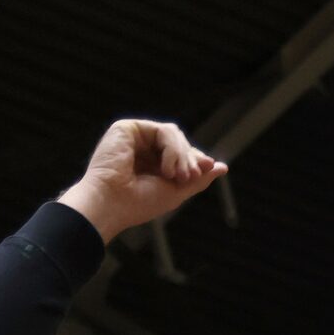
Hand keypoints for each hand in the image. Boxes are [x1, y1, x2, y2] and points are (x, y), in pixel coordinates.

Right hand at [56, 120, 225, 242]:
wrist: (111, 205)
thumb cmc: (137, 204)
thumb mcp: (176, 192)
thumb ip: (198, 179)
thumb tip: (222, 167)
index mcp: (149, 165)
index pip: (180, 153)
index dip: (195, 159)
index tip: (206, 168)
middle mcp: (140, 150)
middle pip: (179, 142)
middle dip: (190, 158)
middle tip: (189, 177)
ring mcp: (133, 138)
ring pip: (172, 134)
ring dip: (181, 155)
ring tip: (176, 176)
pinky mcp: (126, 129)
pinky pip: (162, 130)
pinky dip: (171, 148)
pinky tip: (166, 167)